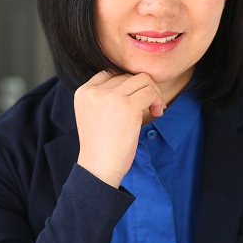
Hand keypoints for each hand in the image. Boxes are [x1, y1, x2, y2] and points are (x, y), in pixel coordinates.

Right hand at [74, 71, 165, 187]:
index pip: (111, 73)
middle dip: (144, 88)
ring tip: (156, 109)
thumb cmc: (101, 146)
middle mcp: (95, 91)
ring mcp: (111, 97)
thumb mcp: (94, 114)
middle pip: (128, 75)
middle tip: (151, 106)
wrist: (99, 169)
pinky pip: (150, 92)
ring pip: (143, 80)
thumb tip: (136, 82)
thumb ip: (106, 96)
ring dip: (154, 93)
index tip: (136, 100)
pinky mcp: (127, 106)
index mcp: (84, 92)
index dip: (128, 84)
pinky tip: (158, 113)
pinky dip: (158, 100)